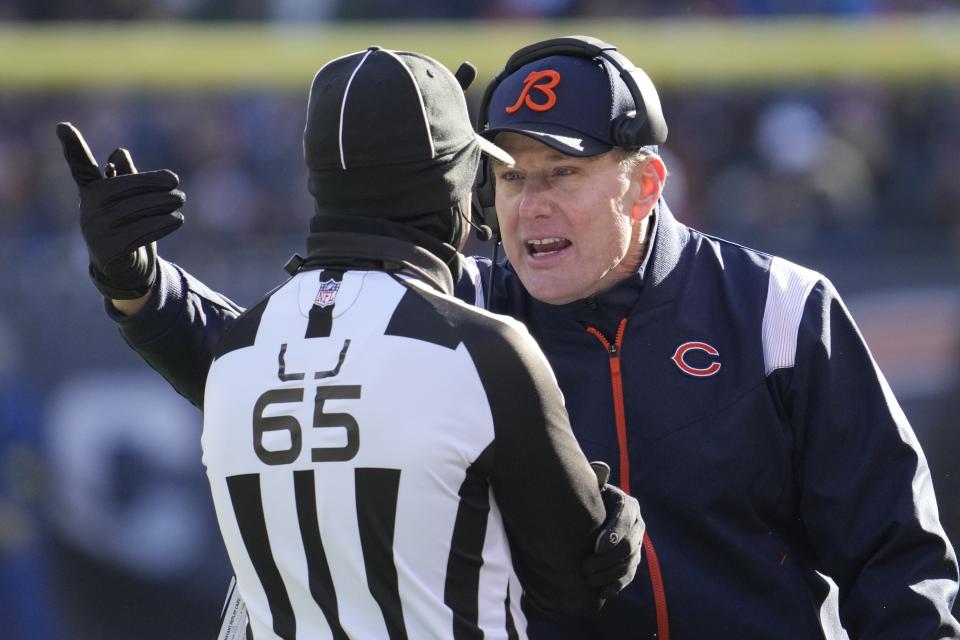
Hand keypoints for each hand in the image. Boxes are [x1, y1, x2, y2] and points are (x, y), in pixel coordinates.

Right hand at [56, 122, 185, 298]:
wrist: (129, 272)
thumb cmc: (131, 228)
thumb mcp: (130, 203)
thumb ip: (127, 178)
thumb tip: (119, 152)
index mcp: (92, 192)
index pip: (80, 167)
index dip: (72, 147)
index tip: (62, 125)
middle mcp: (87, 210)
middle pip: (121, 188)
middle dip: (152, 183)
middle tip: (177, 183)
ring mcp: (94, 231)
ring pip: (133, 210)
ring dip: (162, 203)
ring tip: (180, 201)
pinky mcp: (108, 251)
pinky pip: (138, 232)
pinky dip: (160, 224)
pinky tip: (177, 219)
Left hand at [583, 462, 643, 597]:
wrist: (590, 517)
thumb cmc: (588, 500)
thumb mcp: (592, 488)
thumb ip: (596, 479)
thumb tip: (601, 468)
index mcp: (628, 505)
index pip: (626, 519)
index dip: (613, 533)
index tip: (596, 547)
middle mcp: (637, 525)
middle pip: (629, 546)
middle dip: (607, 559)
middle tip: (585, 567)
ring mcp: (637, 545)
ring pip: (629, 564)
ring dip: (608, 574)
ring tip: (588, 580)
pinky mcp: (632, 562)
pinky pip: (629, 577)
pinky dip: (616, 585)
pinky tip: (602, 592)